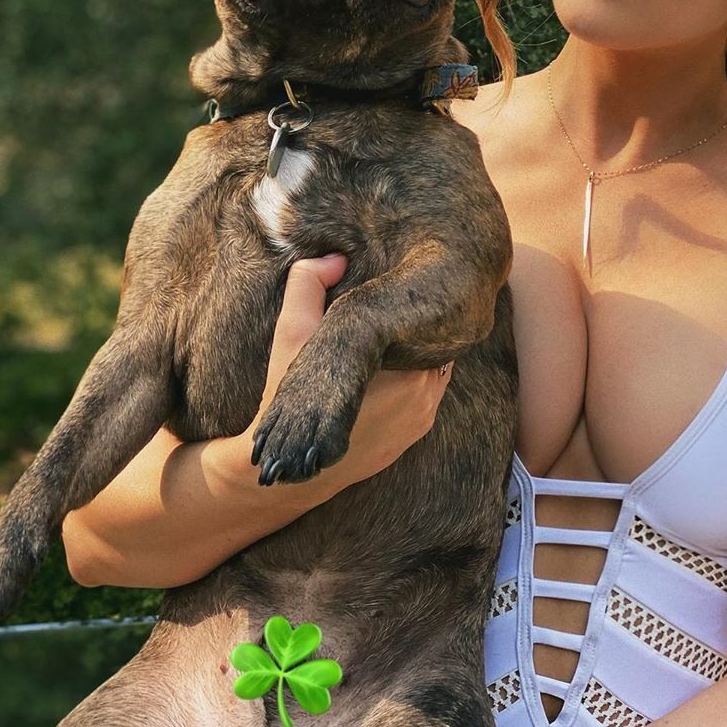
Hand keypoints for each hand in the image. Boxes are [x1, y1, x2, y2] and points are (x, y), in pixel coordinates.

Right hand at [249, 253, 455, 488]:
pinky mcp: (415, 438)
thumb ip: (308, 284)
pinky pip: (425, 397)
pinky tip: (385, 374)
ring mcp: (422, 421)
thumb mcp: (292, 332)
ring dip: (415, 357)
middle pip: (435, 346)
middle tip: (393, 311)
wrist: (292, 468)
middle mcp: (424, 397)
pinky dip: (411, 384)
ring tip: (389, 340)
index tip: (393, 293)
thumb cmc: (291, 397)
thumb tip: (336, 258)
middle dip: (415, 331)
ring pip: (433, 371)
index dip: (409, 307)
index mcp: (408, 372)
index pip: (427, 323)